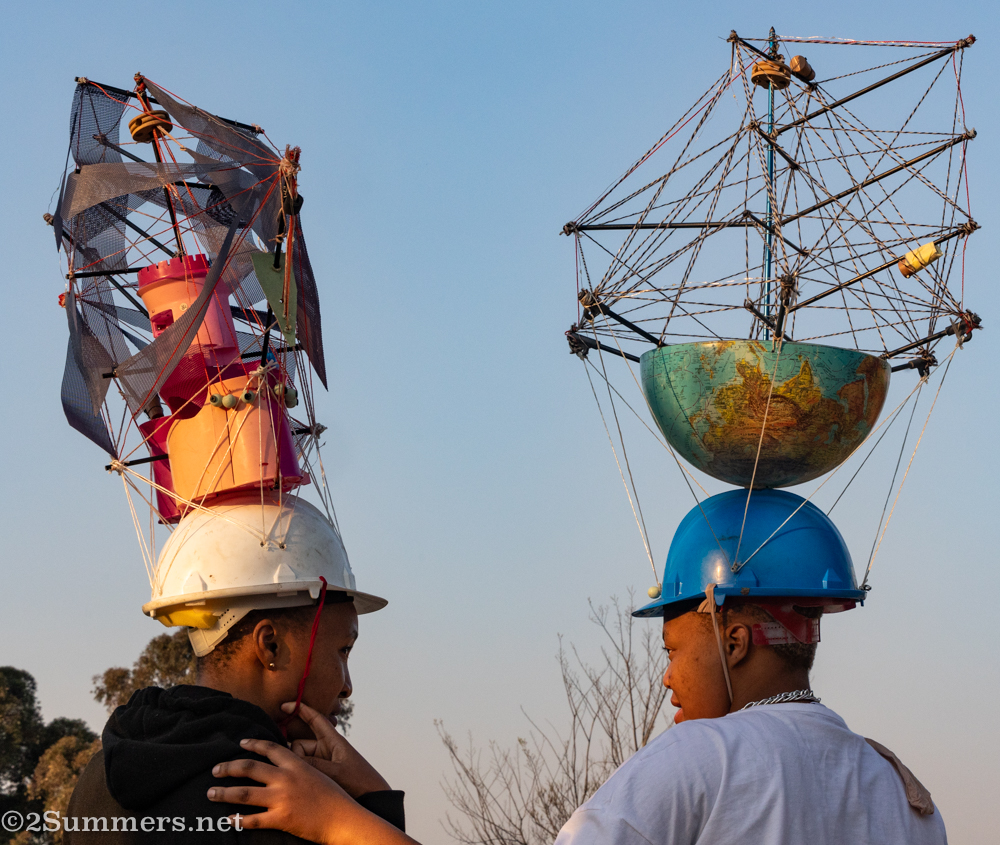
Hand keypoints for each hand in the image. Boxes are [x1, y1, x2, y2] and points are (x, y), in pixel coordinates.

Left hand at [208, 737, 417, 844]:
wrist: (344, 818)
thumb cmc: (335, 797)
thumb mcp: (318, 775)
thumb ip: (299, 770)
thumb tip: (284, 767)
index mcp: (297, 765)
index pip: (270, 748)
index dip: (254, 744)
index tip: (241, 743)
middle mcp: (286, 779)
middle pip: (250, 768)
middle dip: (229, 768)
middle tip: (215, 769)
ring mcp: (282, 799)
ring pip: (245, 793)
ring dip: (225, 792)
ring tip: (211, 792)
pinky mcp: (281, 819)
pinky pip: (253, 820)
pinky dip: (238, 820)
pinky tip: (228, 819)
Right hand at [283, 701, 390, 797]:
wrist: (373, 797)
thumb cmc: (359, 781)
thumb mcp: (336, 772)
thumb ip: (313, 765)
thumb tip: (290, 759)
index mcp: (333, 740)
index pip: (315, 719)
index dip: (300, 710)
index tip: (284, 706)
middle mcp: (326, 748)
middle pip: (300, 744)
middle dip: (296, 754)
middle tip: (302, 770)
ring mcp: (322, 760)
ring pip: (299, 758)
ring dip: (299, 766)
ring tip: (312, 781)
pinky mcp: (321, 772)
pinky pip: (304, 768)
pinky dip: (300, 772)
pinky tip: (303, 782)